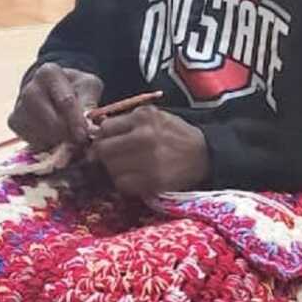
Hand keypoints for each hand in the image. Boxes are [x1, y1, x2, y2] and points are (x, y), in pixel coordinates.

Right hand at [8, 64, 102, 152]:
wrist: (54, 91)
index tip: (85, 135)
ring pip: (41, 133)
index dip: (76, 121)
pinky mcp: (14, 121)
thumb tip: (91, 124)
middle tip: (80, 141)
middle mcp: (30, 87)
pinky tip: (56, 139)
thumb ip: (90, 102)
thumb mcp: (88, 86)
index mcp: (49, 73)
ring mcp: (19, 105)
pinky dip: (46, 145)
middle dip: (68, 134)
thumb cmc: (75, 87)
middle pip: (51, 121)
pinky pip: (32, 140)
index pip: (65, 101)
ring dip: (58, 142)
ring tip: (70, 139)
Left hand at [92, 107, 208, 197]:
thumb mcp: (155, 117)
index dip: (104, 137)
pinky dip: (125, 183)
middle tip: (115, 158)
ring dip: (115, 170)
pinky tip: (135, 178)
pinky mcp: (153, 181)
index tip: (109, 142)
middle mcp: (144, 136)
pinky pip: (122, 184)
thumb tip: (97, 133)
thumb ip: (128, 121)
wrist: (205, 154)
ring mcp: (148, 160)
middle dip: (105, 155)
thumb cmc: (176, 135)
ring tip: (128, 168)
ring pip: (111, 168)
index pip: (105, 128)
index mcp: (144, 117)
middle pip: (104, 149)